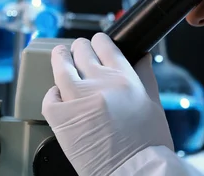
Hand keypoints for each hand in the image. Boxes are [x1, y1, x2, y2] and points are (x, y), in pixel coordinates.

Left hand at [41, 32, 173, 175]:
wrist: (135, 171)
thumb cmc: (148, 144)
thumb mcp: (154, 104)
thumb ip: (145, 76)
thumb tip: (143, 56)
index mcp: (124, 77)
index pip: (104, 44)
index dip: (99, 40)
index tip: (97, 43)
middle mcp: (99, 82)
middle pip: (81, 50)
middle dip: (80, 49)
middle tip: (79, 53)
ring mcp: (77, 99)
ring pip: (60, 65)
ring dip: (60, 59)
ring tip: (61, 59)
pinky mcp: (60, 118)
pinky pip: (48, 96)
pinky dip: (51, 93)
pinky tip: (58, 95)